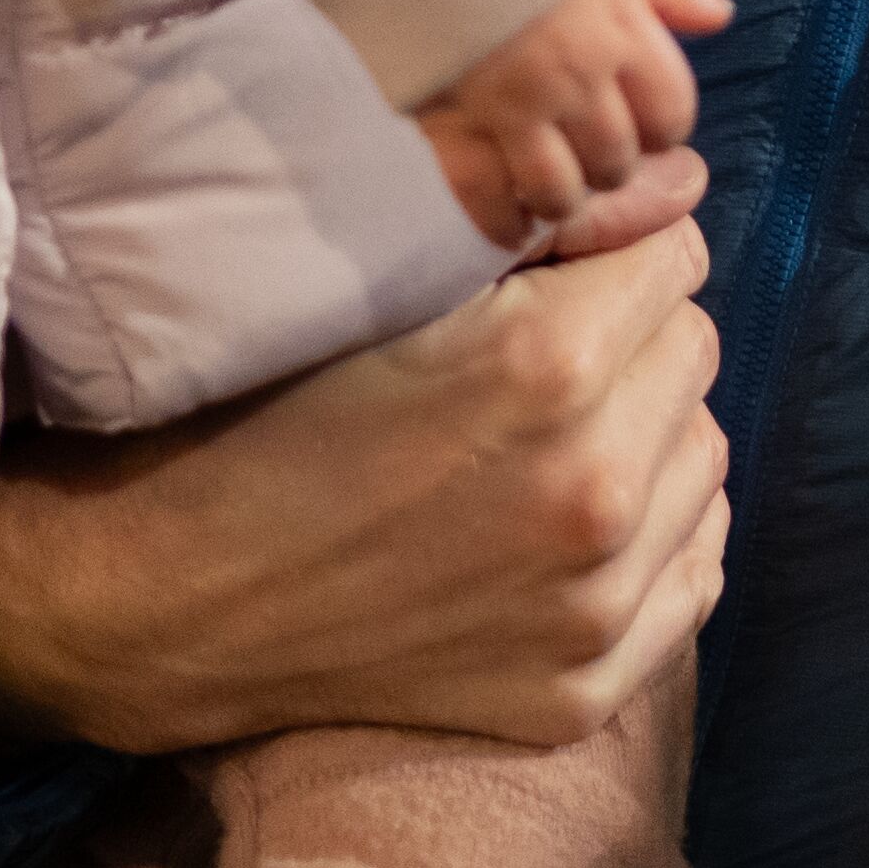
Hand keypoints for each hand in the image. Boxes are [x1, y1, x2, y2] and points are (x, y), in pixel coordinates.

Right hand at [0, 213, 728, 754]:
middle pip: (696, 349)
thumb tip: (674, 180)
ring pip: (704, 459)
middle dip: (632, 335)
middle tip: (536, 354)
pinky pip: (693, 570)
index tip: (548, 270)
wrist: (164, 598)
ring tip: (543, 439)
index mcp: (547, 366)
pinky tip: (565, 519)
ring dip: (647, 432)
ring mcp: (595, 603)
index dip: (608, 247)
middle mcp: (592, 489)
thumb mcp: (383, 283)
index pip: (676, 251)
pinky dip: (652, 534)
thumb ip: (533, 224)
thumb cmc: (255, 411)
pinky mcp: (583, 688)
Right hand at [416, 0, 733, 248]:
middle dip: (611, 163)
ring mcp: (515, 107)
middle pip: (618, 161)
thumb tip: (718, 16)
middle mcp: (577, 78)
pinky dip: (503, 223)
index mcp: (622, 29)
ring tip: (550, 186)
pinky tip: (509, 221)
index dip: (661, 126)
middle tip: (589, 153)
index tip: (641, 122)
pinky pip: (489, 201)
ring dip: (562, 198)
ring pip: (561, 193)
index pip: (671, 113)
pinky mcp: (455, 122)